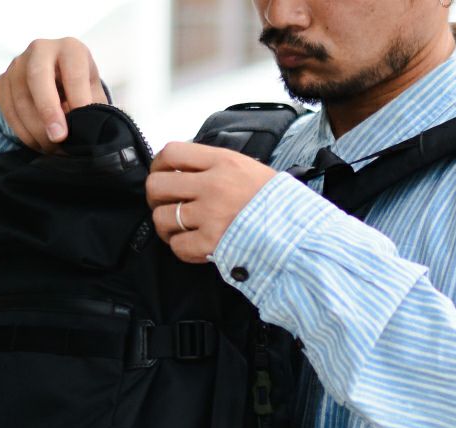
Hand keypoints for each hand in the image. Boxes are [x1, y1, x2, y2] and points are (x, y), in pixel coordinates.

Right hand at [0, 37, 108, 152]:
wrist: (59, 85)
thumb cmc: (82, 92)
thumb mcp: (95, 97)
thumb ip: (93, 111)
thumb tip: (88, 134)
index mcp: (70, 49)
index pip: (73, 71)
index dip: (78, 99)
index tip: (83, 124)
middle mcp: (41, 49)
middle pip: (37, 77)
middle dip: (48, 111)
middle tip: (59, 138)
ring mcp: (18, 64)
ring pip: (20, 99)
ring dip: (36, 129)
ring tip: (54, 149)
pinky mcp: (3, 82)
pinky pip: (8, 110)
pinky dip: (23, 132)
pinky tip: (39, 144)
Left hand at [147, 142, 277, 263]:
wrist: (299, 232)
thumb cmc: (277, 203)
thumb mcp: (249, 169)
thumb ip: (217, 167)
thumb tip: (186, 171)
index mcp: (222, 162)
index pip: (171, 153)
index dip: (158, 166)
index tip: (161, 175)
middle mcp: (212, 185)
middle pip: (157, 186)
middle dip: (156, 198)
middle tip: (166, 205)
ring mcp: (210, 215)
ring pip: (163, 218)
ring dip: (166, 226)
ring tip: (178, 229)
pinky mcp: (211, 243)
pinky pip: (178, 246)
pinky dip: (180, 248)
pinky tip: (192, 246)